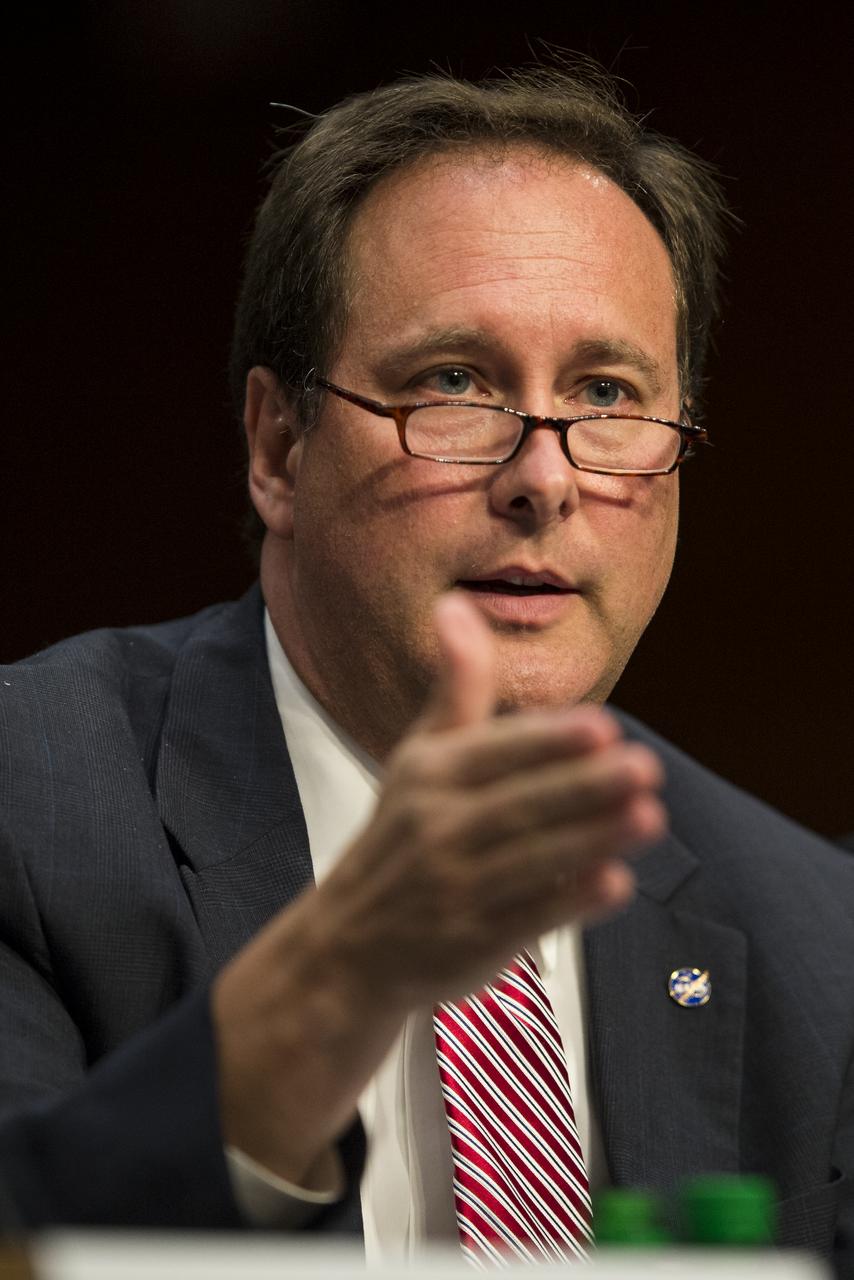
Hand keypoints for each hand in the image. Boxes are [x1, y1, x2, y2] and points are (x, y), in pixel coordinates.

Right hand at [213, 591, 664, 1184]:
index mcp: (426, 776)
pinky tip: (617, 883)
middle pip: (517, 805)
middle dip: (583, 787)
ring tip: (650, 816)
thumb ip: (454, 688)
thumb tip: (455, 605)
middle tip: (645, 766)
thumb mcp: (417, 757)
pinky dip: (569, 901)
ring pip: (530, 860)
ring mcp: (452, 890)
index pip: (492, 753)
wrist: (345, 948)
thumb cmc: (399, 836)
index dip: (547, 743)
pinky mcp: (471, 943)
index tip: (602, 727)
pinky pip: (526, 920)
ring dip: (592, 839)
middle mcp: (434, 829)